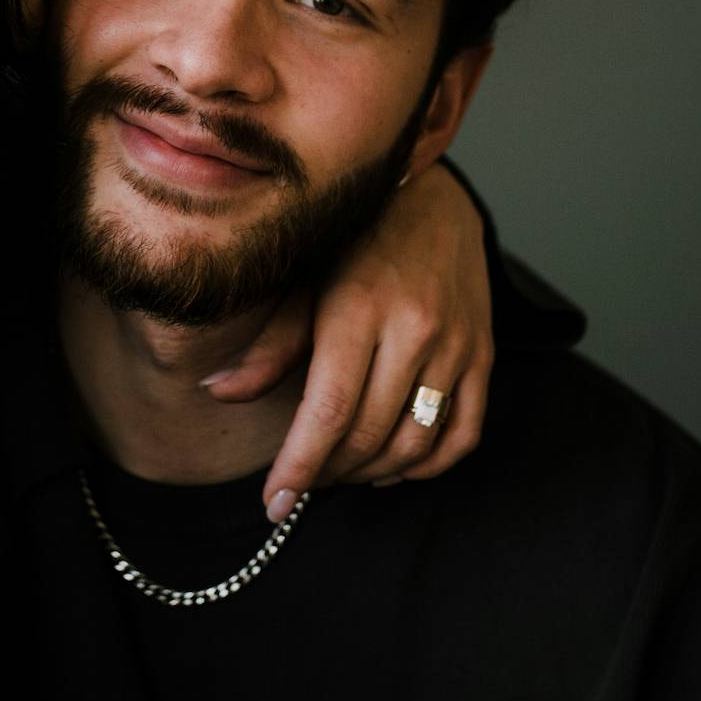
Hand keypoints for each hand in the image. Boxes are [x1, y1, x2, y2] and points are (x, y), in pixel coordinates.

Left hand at [199, 160, 493, 520]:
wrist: (431, 195)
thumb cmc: (352, 238)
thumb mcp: (301, 281)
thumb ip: (268, 345)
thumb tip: (217, 392)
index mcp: (359, 309)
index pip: (328, 412)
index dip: (298, 467)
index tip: (273, 505)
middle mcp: (415, 330)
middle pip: (369, 433)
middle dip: (327, 473)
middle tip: (300, 482)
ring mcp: (456, 344)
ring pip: (416, 442)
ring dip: (371, 472)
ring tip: (337, 471)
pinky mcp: (483, 352)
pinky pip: (463, 433)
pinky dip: (427, 465)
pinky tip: (392, 466)